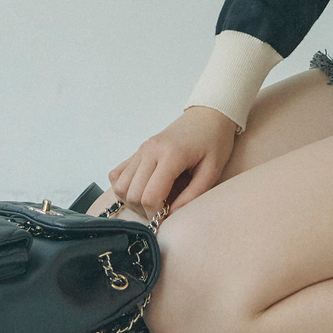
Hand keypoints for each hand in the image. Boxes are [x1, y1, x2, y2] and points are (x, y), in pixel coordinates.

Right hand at [108, 107, 237, 216]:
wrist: (208, 115)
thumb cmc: (214, 141)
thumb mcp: (212, 170)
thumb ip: (193, 195)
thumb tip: (172, 216)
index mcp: (171, 155)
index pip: (150, 196)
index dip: (156, 214)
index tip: (168, 216)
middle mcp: (151, 150)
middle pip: (132, 194)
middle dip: (145, 210)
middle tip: (163, 210)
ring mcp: (142, 149)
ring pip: (121, 186)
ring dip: (133, 201)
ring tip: (154, 201)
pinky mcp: (138, 150)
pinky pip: (117, 174)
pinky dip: (124, 187)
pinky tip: (142, 189)